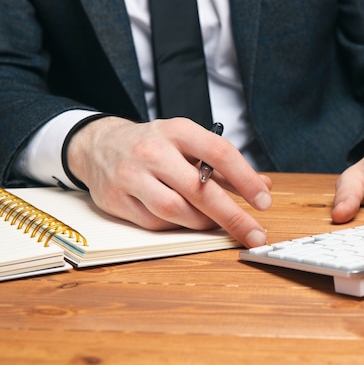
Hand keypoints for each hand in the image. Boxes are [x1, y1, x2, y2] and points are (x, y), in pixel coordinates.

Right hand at [66, 116, 272, 247]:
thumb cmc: (155, 145)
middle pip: (198, 189)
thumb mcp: (189, 143)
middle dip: (231, 215)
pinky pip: (154, 222)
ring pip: (174, 210)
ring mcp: (130, 175)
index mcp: (178, 131)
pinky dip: (176, 226)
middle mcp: (152, 151)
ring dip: (202, 223)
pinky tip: (185, 220)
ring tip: (217, 223)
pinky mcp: (115, 199)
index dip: (245, 179)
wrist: (98, 144)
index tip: (264, 201)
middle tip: (254, 233)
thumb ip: (226, 166)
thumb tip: (264, 186)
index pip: (219, 152)